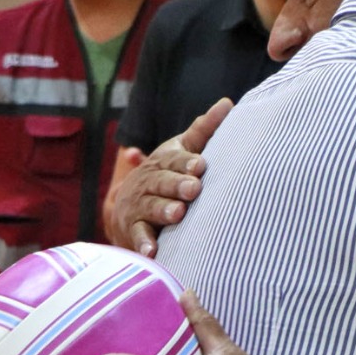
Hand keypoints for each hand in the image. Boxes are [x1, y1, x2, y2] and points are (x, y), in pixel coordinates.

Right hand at [113, 98, 232, 255]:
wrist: (127, 206)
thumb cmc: (166, 174)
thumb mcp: (181, 150)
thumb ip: (203, 130)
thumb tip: (228, 102)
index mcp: (163, 161)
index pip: (173, 159)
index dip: (185, 162)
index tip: (200, 165)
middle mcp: (148, 181)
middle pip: (161, 182)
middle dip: (176, 185)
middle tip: (193, 189)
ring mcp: (138, 206)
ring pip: (150, 207)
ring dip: (163, 210)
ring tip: (178, 214)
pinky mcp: (132, 229)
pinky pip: (138, 236)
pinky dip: (144, 244)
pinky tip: (153, 252)